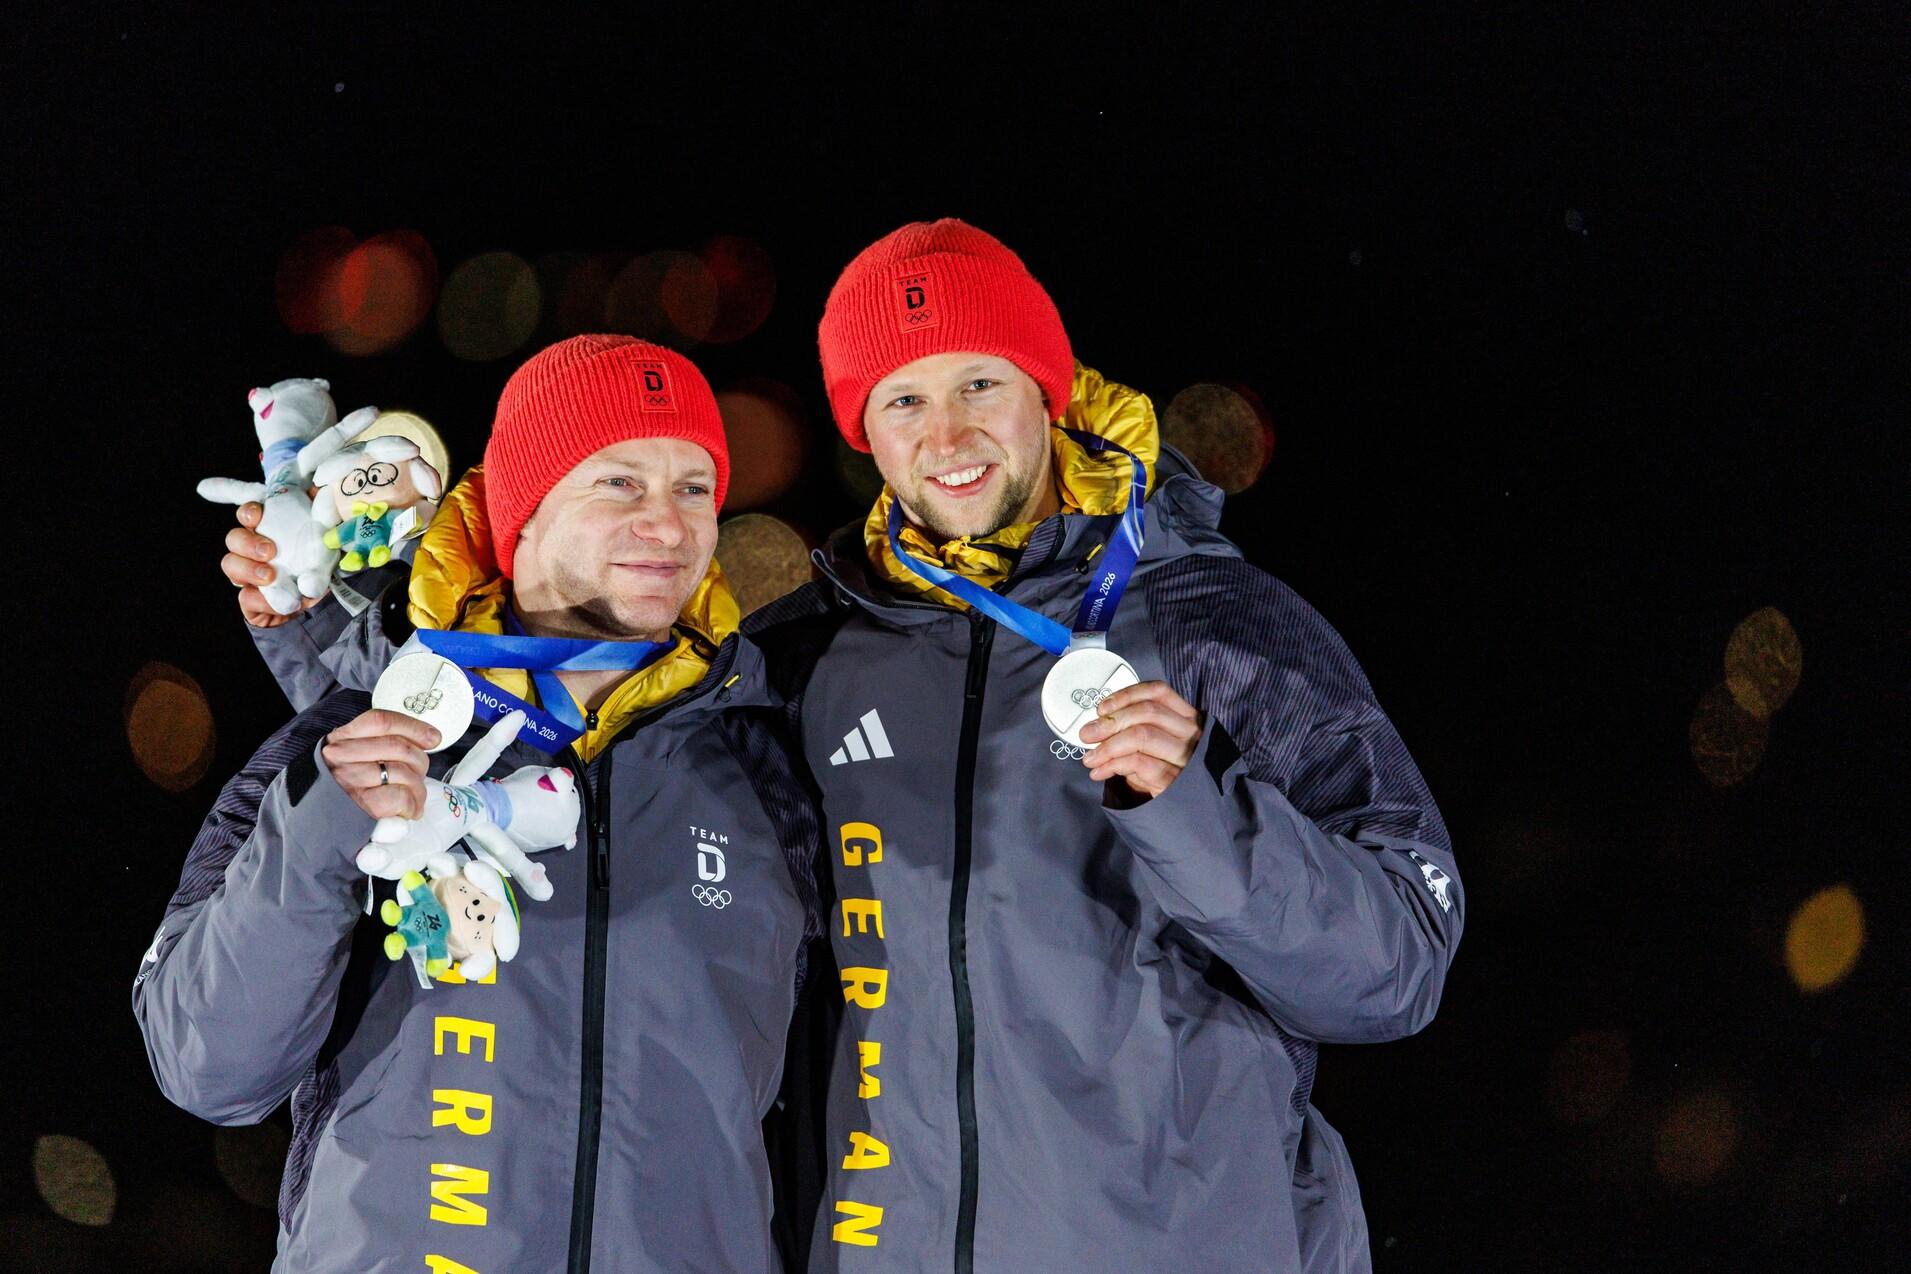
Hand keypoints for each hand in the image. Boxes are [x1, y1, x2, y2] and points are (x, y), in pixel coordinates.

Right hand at [223, 503, 322, 626]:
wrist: (316, 605)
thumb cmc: (316, 567)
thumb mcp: (326, 542)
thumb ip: (322, 518)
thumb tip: (318, 492)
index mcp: (268, 531)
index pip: (248, 514)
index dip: (246, 511)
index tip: (257, 515)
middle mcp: (252, 550)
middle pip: (233, 538)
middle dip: (247, 542)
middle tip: (269, 551)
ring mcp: (248, 575)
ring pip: (230, 564)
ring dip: (248, 569)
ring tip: (270, 576)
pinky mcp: (250, 600)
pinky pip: (246, 598)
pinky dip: (263, 600)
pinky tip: (283, 601)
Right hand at [322, 710, 440, 819]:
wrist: (324, 819)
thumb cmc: (349, 786)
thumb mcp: (356, 755)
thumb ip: (385, 741)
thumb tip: (430, 737)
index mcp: (343, 738)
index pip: (382, 721)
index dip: (413, 727)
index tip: (432, 737)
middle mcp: (341, 756)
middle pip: (400, 747)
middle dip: (420, 762)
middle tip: (418, 775)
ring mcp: (350, 780)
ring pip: (405, 773)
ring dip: (418, 788)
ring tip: (414, 797)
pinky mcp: (362, 805)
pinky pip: (402, 796)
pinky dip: (412, 805)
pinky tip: (407, 810)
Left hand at [1077, 681, 1202, 799]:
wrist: (1179, 812)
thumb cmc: (1160, 772)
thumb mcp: (1149, 746)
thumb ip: (1130, 729)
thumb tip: (1095, 726)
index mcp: (1185, 717)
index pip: (1158, 692)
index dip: (1126, 696)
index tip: (1102, 709)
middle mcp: (1191, 733)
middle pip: (1148, 711)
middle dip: (1111, 721)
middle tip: (1087, 734)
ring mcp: (1186, 757)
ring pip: (1143, 735)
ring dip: (1109, 745)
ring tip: (1090, 758)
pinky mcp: (1176, 780)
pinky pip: (1139, 763)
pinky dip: (1112, 765)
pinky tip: (1099, 772)